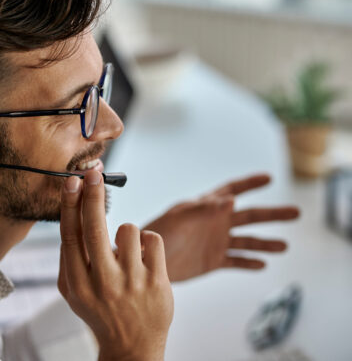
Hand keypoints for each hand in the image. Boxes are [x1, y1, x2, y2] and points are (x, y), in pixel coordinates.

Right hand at [58, 170, 173, 360]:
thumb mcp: (73, 292)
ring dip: (127, 234)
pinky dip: (148, 242)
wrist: (132, 347)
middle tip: (94, 172)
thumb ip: (67, 259)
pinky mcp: (158, 282)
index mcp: (77, 283)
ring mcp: (132, 282)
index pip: (70, 235)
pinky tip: (144, 259)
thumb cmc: (100, 312)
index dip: (70, 204)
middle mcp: (102, 282)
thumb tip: (70, 213)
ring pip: (129, 229)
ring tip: (127, 253)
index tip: (72, 180)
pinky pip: (154, 239)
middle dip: (93, 193)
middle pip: (95, 226)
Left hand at [143, 174, 298, 281]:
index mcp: (206, 207)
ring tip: (283, 246)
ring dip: (266, 243)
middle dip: (272, 214)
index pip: (232, 190)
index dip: (249, 183)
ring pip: (247, 241)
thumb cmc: (158, 234)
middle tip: (296, 212)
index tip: (268, 177)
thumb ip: (203, 209)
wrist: (146, 261)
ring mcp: (216, 242)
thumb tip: (231, 199)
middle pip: (249, 216)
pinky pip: (236, 261)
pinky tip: (262, 265)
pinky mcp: (213, 261)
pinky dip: (249, 263)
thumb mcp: (179, 218)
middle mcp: (215, 223)